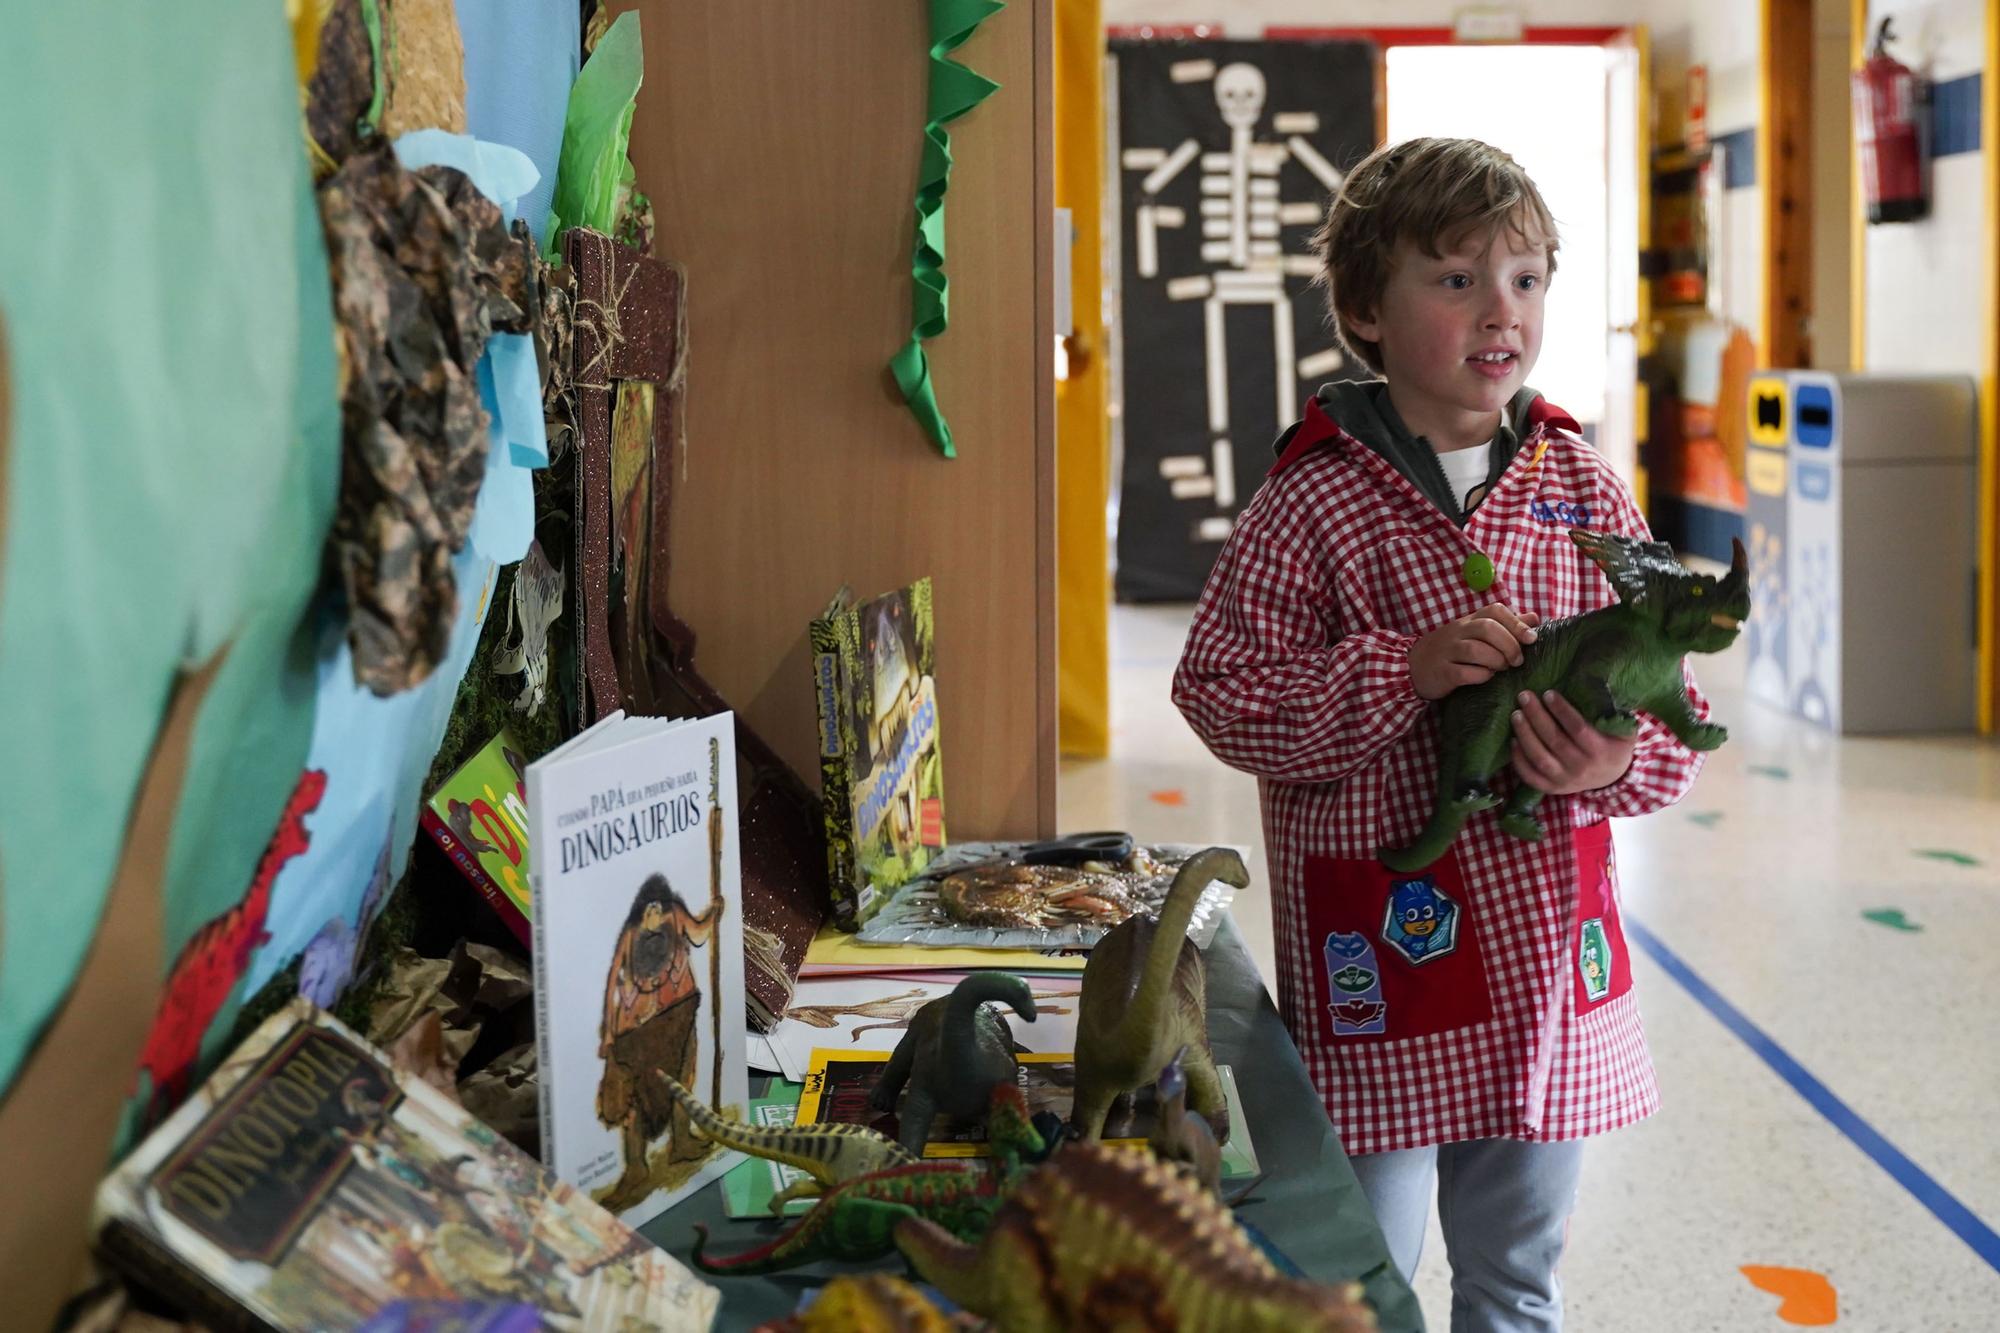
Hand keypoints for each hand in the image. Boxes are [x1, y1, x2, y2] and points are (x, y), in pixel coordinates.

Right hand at [1408, 605, 1541, 700]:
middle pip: (1488, 628)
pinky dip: (1481, 676)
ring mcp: (1447, 652)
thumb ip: (1505, 625)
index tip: (1532, 639)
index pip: (1495, 611)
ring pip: (1476, 649)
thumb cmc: (1451, 650)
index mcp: (1469, 621)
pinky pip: (1464, 673)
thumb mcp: (1475, 633)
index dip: (1516, 623)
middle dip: (1509, 645)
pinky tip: (1486, 677)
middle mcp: (1458, 632)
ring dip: (1496, 660)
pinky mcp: (1442, 672)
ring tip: (1502, 669)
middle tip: (1518, 661)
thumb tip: (1534, 619)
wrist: (1413, 667)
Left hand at [1510, 691, 1637, 794]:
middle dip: (1537, 717)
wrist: (1612, 777)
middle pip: (1554, 741)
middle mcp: (1582, 768)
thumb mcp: (1624, 730)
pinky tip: (1513, 741)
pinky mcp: (1552, 788)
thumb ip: (1614, 713)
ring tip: (1516, 714)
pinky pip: (1531, 776)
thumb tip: (1599, 685)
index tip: (1548, 693)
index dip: (1561, 711)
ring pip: (1539, 758)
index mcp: (1601, 751)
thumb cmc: (1615, 744)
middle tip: (1524, 696)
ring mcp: (1565, 780)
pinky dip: (1519, 760)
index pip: (1577, 729)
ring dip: (1525, 735)